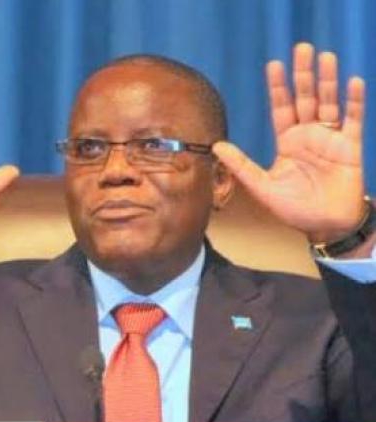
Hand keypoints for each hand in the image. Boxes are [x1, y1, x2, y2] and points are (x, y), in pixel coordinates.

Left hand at [213, 42, 365, 243]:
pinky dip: (354, 102)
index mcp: (287, 141)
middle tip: (301, 48)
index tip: (274, 65)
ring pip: (329, 103)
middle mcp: (308, 135)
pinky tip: (353, 83)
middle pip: (305, 98)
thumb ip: (241, 166)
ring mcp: (330, 138)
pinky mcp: (350, 147)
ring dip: (327, 81)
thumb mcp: (262, 187)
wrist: (324, 225)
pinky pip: (354, 120)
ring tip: (325, 57)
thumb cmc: (294, 208)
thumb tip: (215, 147)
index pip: (281, 107)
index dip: (278, 87)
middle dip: (303, 75)